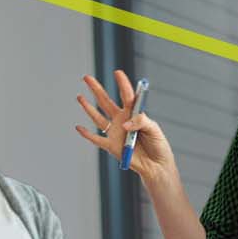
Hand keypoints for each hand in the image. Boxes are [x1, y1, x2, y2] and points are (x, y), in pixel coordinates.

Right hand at [75, 69, 175, 184]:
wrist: (156, 166)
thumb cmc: (158, 146)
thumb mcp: (155, 130)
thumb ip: (141, 122)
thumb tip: (124, 124)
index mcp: (134, 114)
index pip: (127, 95)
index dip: (122, 83)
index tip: (117, 72)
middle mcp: (122, 120)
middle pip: (106, 102)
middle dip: (96, 89)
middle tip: (87, 78)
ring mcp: (115, 133)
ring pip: (98, 117)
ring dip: (88, 107)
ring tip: (80, 97)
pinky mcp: (111, 146)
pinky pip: (96, 139)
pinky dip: (87, 135)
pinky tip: (79, 128)